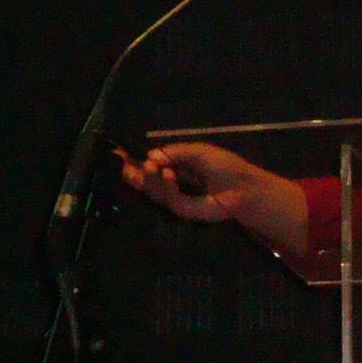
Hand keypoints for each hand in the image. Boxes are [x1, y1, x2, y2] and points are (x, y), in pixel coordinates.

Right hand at [117, 142, 307, 253]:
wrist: (243, 187)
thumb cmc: (225, 166)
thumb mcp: (198, 152)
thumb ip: (175, 152)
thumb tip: (150, 156)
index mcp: (175, 168)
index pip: (150, 165)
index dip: (134, 161)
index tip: (118, 154)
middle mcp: (172, 185)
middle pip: (145, 180)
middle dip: (130, 171)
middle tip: (118, 161)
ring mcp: (175, 198)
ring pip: (152, 190)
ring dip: (148, 176)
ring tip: (148, 164)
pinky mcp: (182, 210)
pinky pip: (167, 198)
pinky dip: (166, 185)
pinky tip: (167, 173)